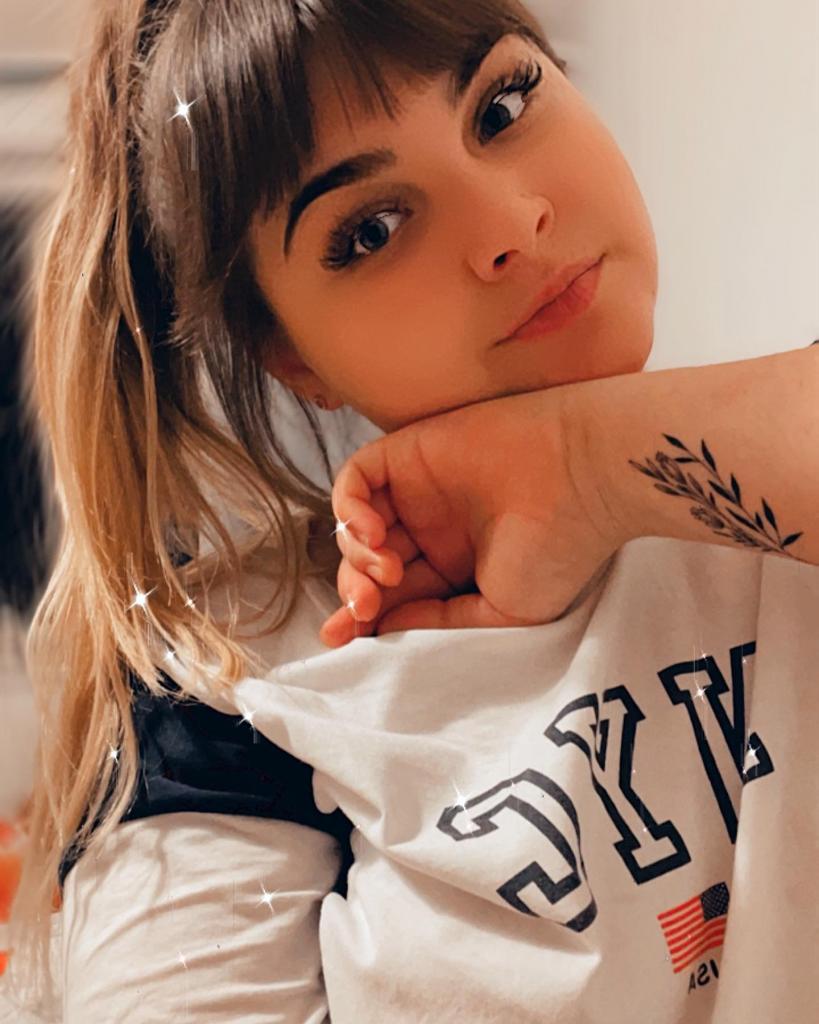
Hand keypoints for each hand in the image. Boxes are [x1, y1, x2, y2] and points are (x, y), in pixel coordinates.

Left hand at [318, 385, 626, 647]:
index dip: (365, 620)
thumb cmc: (559, 548)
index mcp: (454, 567)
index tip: (345, 644)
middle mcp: (431, 529)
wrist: (583, 479)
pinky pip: (355, 480)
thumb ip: (441, 624)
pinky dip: (350, 509)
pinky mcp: (410, 452)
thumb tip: (383, 629)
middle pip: (367, 565)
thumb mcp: (503, 611)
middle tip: (364, 611)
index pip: (394, 597)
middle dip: (355, 593)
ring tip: (385, 574)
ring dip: (355, 557)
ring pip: (356, 527)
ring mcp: (418, 491)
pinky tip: (375, 533)